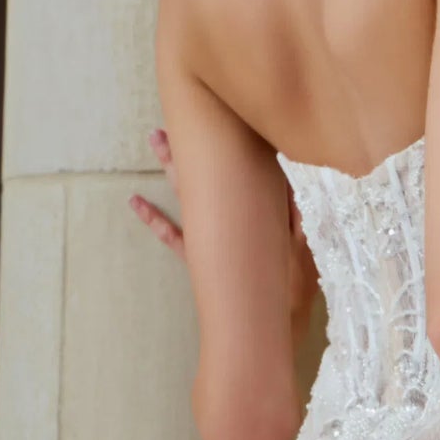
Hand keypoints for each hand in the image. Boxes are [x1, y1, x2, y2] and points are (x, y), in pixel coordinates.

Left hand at [131, 127, 319, 331]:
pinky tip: (134, 201)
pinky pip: (169, 234)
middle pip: (208, 171)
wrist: (269, 328)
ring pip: (187, 192)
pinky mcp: (196, 258)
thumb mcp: (305, 246)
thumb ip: (297, 214)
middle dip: (197, 141)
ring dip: (172, 165)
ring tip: (157, 138)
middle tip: (182, 112)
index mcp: (254, 209)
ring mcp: (208, 236)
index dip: (234, 139)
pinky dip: (151, 218)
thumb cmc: (293, 287)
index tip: (225, 111)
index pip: (241, 166)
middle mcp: (226, 217)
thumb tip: (290, 178)